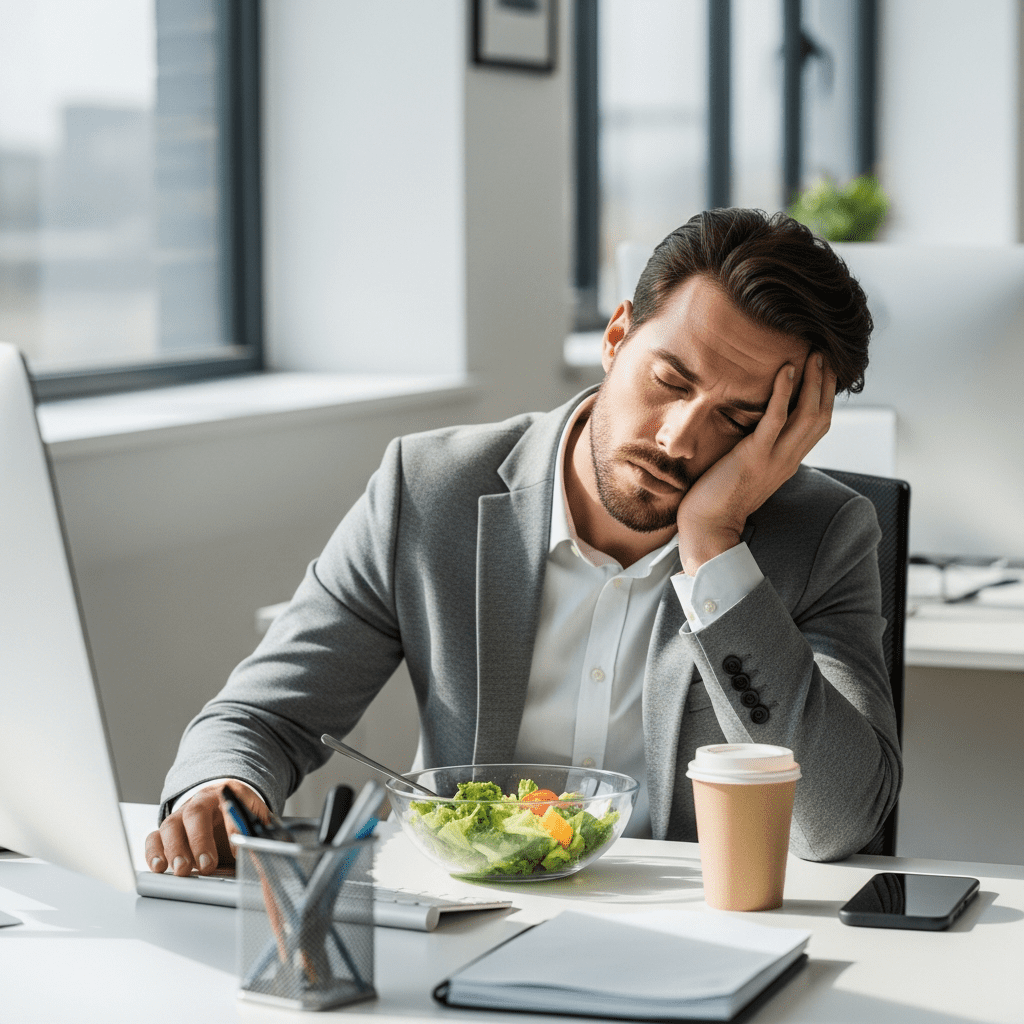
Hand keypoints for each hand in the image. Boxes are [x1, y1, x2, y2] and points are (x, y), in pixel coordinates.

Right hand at [144, 780, 269, 875]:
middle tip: (207, 865)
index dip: (233, 827)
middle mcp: (200, 801)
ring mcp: (181, 815)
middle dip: (200, 840)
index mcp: (227, 794)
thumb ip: (260, 831)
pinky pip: (153, 838)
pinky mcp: (166, 831)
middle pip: (195, 814)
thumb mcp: (255, 817)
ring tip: (182, 870)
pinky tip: (159, 867)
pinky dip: (153, 852)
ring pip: (170, 825)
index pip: (229, 806)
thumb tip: (266, 850)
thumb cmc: (239, 812)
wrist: (221, 801)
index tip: (239, 847)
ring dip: (174, 849)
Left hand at [676, 350, 836, 575]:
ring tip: (814, 354)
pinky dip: (784, 392)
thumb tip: (754, 431)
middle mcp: (788, 460)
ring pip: (808, 415)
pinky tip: (786, 370)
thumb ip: (758, 451)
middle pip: (821, 416)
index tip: (824, 371)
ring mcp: (775, 458)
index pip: (818, 426)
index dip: (825, 397)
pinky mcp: (755, 456)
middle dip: (826, 383)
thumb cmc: (718, 498)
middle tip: (826, 354)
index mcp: (788, 462)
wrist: (707, 527)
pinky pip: (776, 419)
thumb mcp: (747, 471)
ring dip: (813, 381)